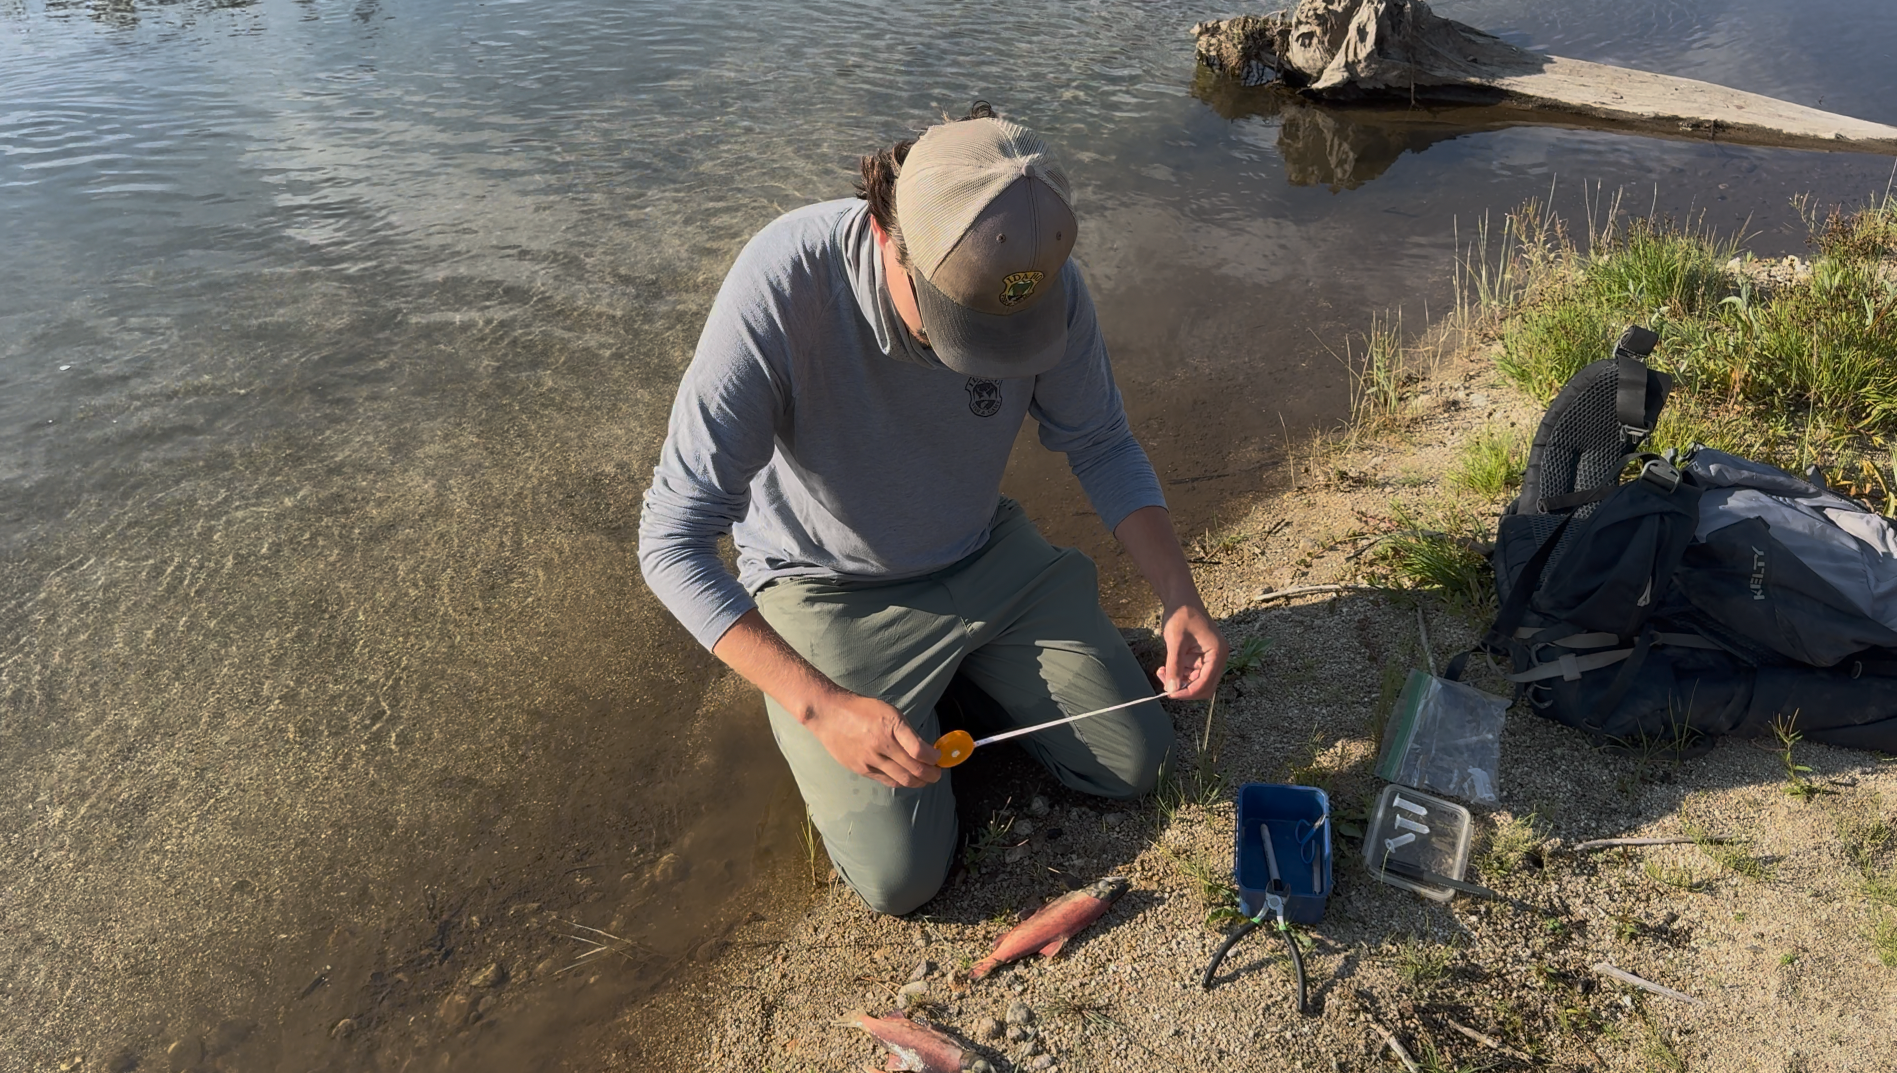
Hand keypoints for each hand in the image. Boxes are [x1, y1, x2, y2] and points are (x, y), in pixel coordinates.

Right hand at [804, 690, 942, 789]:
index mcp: (891, 726)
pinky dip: (900, 782)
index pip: (919, 751)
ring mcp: (869, 759)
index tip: (939, 757)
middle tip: (937, 774)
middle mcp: (881, 745)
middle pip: (914, 769)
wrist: (829, 714)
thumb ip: (907, 732)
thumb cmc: (861, 710)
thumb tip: (926, 750)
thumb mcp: (889, 711)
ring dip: (918, 782)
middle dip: (931, 774)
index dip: (934, 758)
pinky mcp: (860, 769)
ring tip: (925, 779)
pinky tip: (906, 779)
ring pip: (901, 780)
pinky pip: (886, 781)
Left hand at [1159, 601, 1228, 700]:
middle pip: (1203, 686)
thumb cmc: (1181, 615)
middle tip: (1165, 685)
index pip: (1205, 683)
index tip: (1170, 694)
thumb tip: (1172, 689)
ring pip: (1195, 682)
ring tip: (1161, 672)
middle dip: (1184, 689)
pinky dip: (1178, 674)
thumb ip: (1174, 667)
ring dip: (1179, 682)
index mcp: (1217, 653)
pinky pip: (1190, 673)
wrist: (1180, 599)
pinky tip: (1165, 668)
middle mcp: (1217, 658)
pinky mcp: (1199, 657)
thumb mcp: (1175, 642)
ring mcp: (1208, 658)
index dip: (1188, 692)